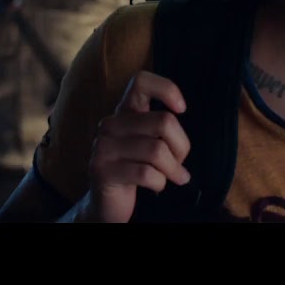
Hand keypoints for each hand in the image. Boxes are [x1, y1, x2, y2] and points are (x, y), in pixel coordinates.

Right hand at [86, 70, 191, 222]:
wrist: (106, 204)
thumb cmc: (136, 170)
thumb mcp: (148, 142)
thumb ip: (161, 127)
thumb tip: (182, 113)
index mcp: (124, 112)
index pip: (141, 81)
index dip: (167, 89)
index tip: (182, 109)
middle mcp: (111, 125)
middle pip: (163, 121)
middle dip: (181, 147)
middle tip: (180, 163)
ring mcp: (104, 147)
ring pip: (157, 150)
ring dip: (173, 169)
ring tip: (173, 177)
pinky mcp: (102, 171)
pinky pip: (146, 173)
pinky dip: (160, 183)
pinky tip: (158, 186)